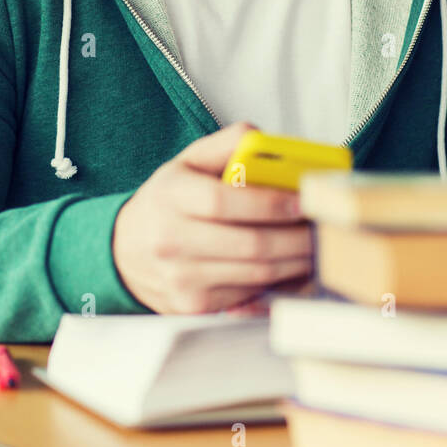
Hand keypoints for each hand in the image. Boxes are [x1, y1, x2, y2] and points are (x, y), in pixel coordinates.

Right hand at [112, 121, 313, 313]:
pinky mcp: (194, 305)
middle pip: (249, 245)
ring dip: (296, 263)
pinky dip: (279, 285)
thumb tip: (267, 140)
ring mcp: (181, 278)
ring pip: (255, 275)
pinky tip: (295, 270)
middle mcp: (171, 240)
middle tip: (321, 228)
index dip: (269, 203)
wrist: (125, 250)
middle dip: (296, 238)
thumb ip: (227, 145)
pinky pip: (248, 296)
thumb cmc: (167, 201)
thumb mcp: (187, 162)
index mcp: (171, 196)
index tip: (301, 201)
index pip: (223, 201)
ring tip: (315, 247)